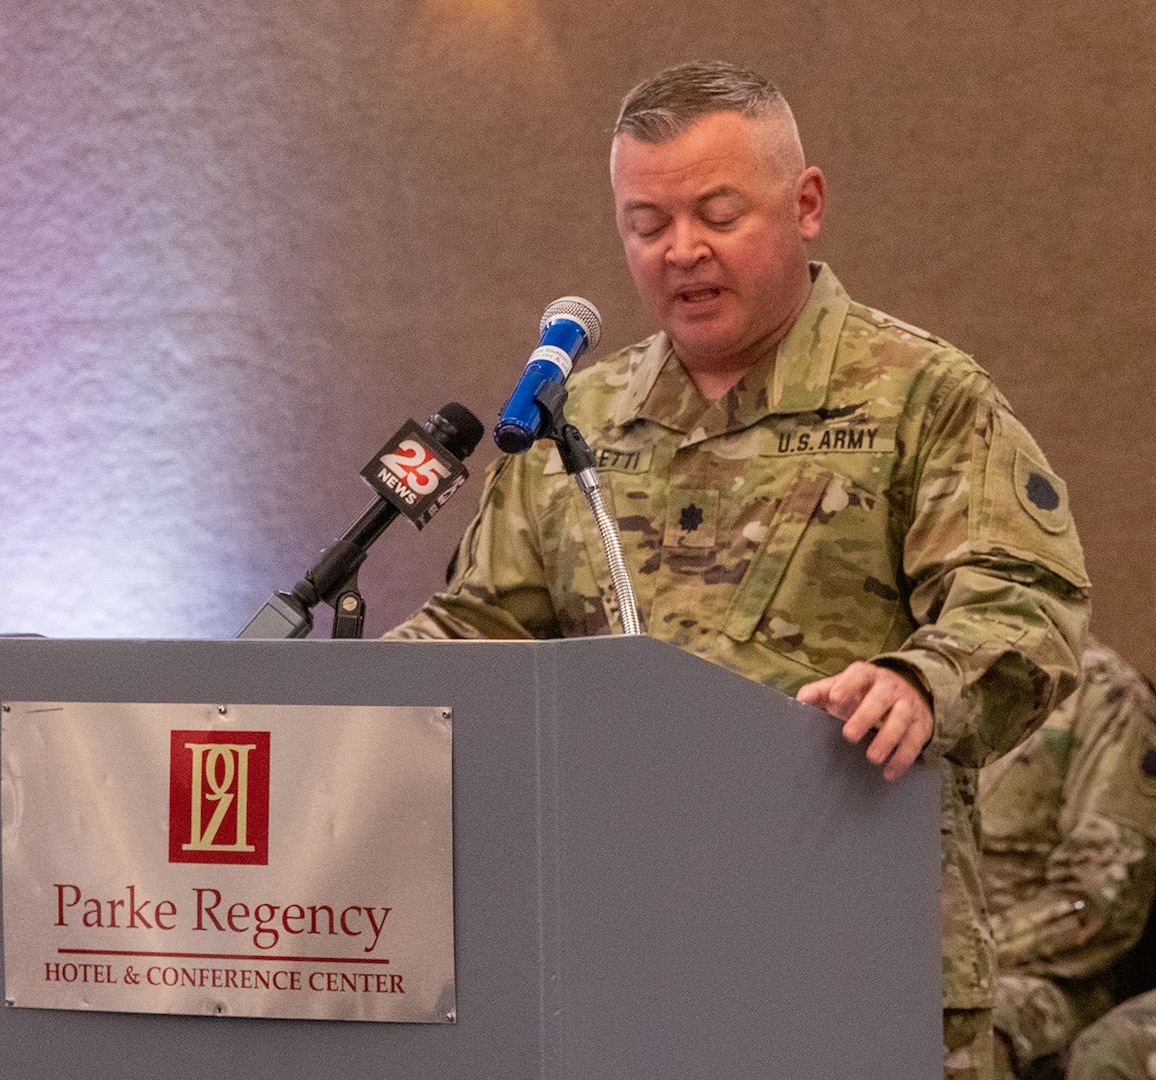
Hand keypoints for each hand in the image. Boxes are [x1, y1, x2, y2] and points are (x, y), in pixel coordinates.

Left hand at [796, 662, 932, 780]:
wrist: (909, 691)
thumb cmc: (865, 692)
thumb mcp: (845, 686)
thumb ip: (822, 692)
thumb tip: (801, 699)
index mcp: (868, 675)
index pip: (858, 675)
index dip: (846, 685)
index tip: (834, 699)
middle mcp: (890, 688)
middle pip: (880, 699)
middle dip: (865, 716)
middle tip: (849, 735)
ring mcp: (908, 705)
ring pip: (901, 720)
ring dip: (887, 739)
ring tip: (872, 757)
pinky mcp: (921, 725)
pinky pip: (914, 742)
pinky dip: (902, 758)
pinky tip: (889, 772)